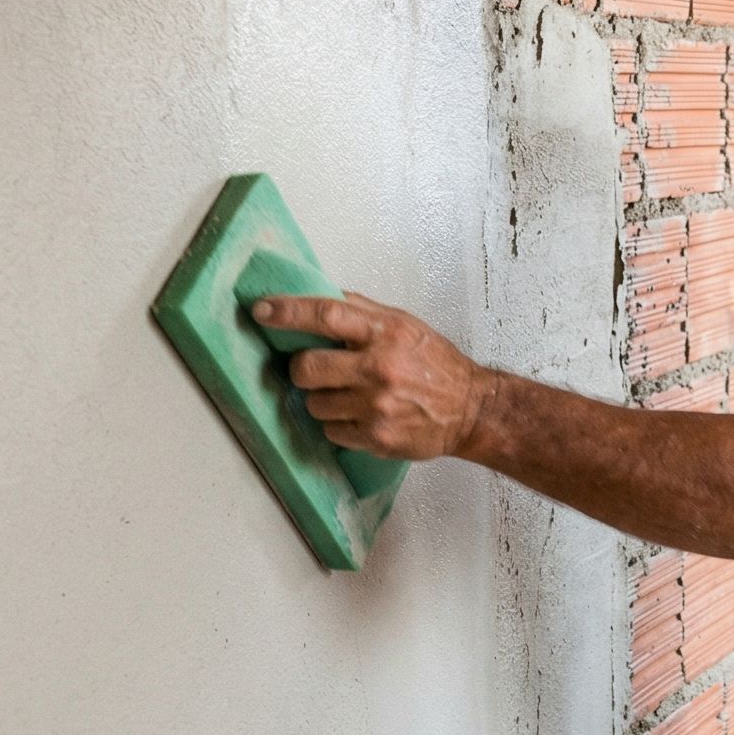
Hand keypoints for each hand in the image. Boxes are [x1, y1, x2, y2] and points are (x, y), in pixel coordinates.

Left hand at [249, 293, 490, 461]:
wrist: (471, 409)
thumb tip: (319, 297)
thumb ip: (363, 311)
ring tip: (346, 395)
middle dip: (301, 368)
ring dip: (321, 399)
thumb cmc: (436, 363)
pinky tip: (360, 416)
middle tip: (312, 368)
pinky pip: (331, 431)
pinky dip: (338, 424)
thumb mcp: (404, 324)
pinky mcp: (376, 438)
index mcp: (385, 332)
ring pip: (314, 404)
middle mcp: (379, 368)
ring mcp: (376, 406)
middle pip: (307, 366)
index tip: (261, 310)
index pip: (326, 314)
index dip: (288, 312)